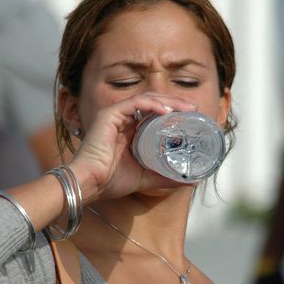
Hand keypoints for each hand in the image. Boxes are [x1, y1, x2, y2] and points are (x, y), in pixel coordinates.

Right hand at [69, 93, 197, 203]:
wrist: (89, 184)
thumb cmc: (110, 182)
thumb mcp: (146, 178)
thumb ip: (166, 178)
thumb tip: (192, 182)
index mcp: (130, 133)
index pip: (155, 115)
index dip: (174, 114)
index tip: (192, 119)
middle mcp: (123, 121)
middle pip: (154, 104)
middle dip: (176, 104)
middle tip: (194, 109)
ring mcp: (116, 115)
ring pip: (147, 99)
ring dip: (168, 101)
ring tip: (185, 108)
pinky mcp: (110, 114)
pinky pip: (136, 103)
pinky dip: (153, 104)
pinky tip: (167, 111)